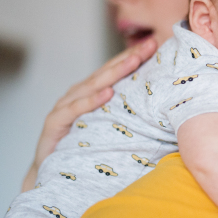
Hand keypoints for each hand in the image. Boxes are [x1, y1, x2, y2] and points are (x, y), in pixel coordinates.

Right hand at [22, 38, 156, 190]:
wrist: (52, 172)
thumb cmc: (85, 149)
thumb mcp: (111, 129)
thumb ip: (129, 115)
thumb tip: (164, 110)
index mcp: (93, 94)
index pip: (116, 71)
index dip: (134, 57)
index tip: (155, 45)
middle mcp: (79, 95)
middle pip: (107, 73)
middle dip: (129, 57)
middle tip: (150, 45)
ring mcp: (65, 107)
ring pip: (93, 85)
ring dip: (114, 72)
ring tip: (134, 61)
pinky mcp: (54, 123)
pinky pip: (75, 109)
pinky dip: (91, 101)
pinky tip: (107, 93)